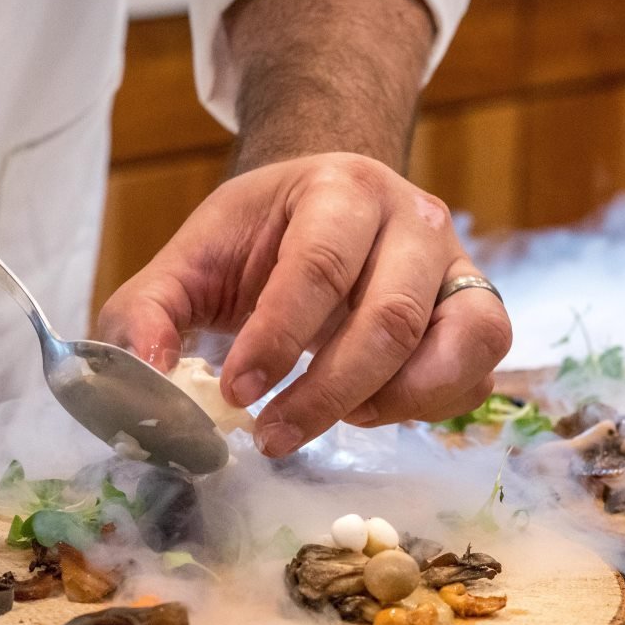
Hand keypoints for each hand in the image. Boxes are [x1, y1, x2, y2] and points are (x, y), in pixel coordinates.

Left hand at [96, 152, 512, 456]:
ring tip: (335, 420)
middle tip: (272, 437)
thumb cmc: (261, 238)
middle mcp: (414, 219)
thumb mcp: (191, 260)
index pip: (318, 266)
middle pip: (390, 318)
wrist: (330, 207)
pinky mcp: (479, 312)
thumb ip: (148, 313)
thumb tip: (145, 378)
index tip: (236, 394)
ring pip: (458, 345)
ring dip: (391, 403)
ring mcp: (458, 265)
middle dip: (327, 393)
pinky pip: (477, 374)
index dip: (277, 339)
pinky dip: (429, 407)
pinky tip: (371, 409)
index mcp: (340, 188)